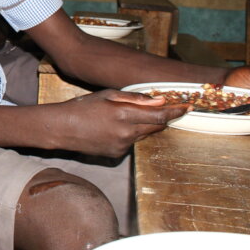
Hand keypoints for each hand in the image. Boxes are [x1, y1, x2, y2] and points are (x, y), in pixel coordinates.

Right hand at [53, 89, 189, 156]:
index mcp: (125, 114)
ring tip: (122, 118)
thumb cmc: (83, 107)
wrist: (62, 128)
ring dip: (142, 126)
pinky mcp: (117, 155)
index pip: (160, 115)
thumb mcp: (107, 94)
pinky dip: (128, 135)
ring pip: (143, 135)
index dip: (175, 111)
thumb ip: (135, 98)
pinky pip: (131, 143)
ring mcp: (122, 146)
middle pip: (156, 127)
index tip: (187, 107)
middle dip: (160, 118)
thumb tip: (160, 100)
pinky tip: (112, 129)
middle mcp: (127, 133)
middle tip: (161, 110)